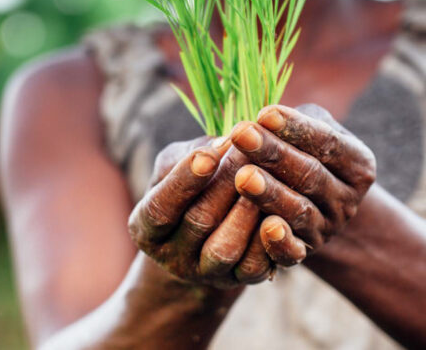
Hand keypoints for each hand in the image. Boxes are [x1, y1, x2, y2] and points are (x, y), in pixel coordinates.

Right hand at [127, 137, 272, 288]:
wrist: (212, 229)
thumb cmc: (192, 184)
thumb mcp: (178, 165)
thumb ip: (191, 153)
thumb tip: (223, 144)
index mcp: (147, 230)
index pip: (160, 209)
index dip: (183, 182)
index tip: (208, 155)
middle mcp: (173, 258)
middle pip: (198, 223)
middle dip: (225, 184)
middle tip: (248, 151)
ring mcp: (207, 273)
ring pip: (226, 248)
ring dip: (247, 210)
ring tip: (263, 177)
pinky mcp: (240, 280)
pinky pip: (255, 266)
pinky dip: (269, 238)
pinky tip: (278, 209)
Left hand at [230, 104, 375, 266]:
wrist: (315, 204)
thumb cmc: (306, 153)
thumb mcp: (313, 131)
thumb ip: (296, 124)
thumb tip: (262, 119)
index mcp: (358, 164)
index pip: (328, 143)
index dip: (296, 128)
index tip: (264, 113)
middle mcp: (347, 200)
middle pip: (311, 175)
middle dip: (274, 154)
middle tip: (242, 134)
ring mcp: (327, 229)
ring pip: (300, 211)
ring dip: (271, 193)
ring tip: (243, 176)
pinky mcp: (305, 252)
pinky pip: (293, 252)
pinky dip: (280, 242)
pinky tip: (265, 227)